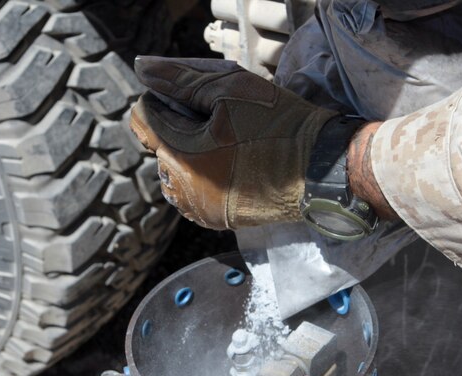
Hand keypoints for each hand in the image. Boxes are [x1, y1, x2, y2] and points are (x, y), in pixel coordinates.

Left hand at [129, 56, 336, 229]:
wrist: (319, 167)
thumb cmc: (276, 123)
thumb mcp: (229, 90)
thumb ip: (181, 80)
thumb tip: (143, 69)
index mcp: (181, 157)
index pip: (144, 120)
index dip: (163, 100)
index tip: (193, 96)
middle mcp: (182, 189)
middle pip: (158, 147)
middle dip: (177, 127)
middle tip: (216, 119)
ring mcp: (198, 209)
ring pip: (172, 172)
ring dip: (186, 154)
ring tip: (223, 143)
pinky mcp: (214, 220)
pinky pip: (191, 192)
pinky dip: (200, 175)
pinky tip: (227, 163)